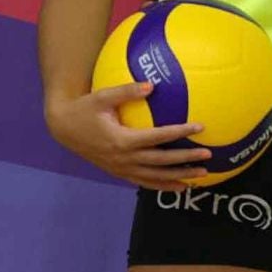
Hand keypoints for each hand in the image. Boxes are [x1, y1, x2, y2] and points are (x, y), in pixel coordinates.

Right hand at [45, 81, 209, 191]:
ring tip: (202, 176)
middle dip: (185, 160)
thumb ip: (126, 91)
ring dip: (178, 177)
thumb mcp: (102, 96)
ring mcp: (120, 168)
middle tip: (208, 156)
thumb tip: (152, 85)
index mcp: (121, 140)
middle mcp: (122, 158)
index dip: (178, 132)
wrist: (64, 128)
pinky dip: (162, 185)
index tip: (200, 127)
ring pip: (154, 176)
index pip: (156, 137)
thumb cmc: (85, 109)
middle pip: (159, 161)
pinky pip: (143, 181)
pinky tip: (180, 186)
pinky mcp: (118, 172)